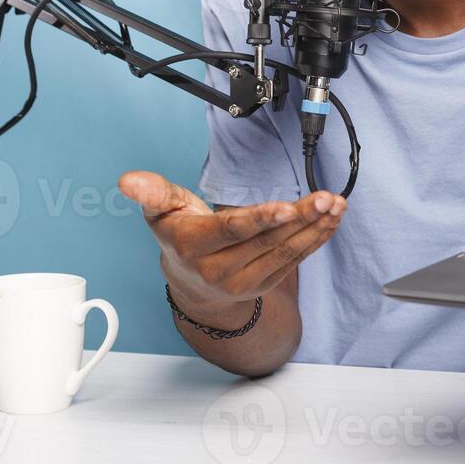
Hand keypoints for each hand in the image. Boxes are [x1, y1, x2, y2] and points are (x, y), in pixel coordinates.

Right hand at [117, 171, 344, 316]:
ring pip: (285, 253)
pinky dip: (316, 239)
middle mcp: (219, 270)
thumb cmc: (179, 235)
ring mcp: (244, 281)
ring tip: (336, 205)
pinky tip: (331, 220)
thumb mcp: (161, 211)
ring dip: (315, 228)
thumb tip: (128, 180)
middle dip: (300, 218)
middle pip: (266, 241)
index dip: (260, 220)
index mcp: (193, 247)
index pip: (231, 231)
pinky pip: (294, 261)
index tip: (287, 207)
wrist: (189, 283)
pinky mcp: (264, 283)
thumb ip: (152, 193)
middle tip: (326, 198)